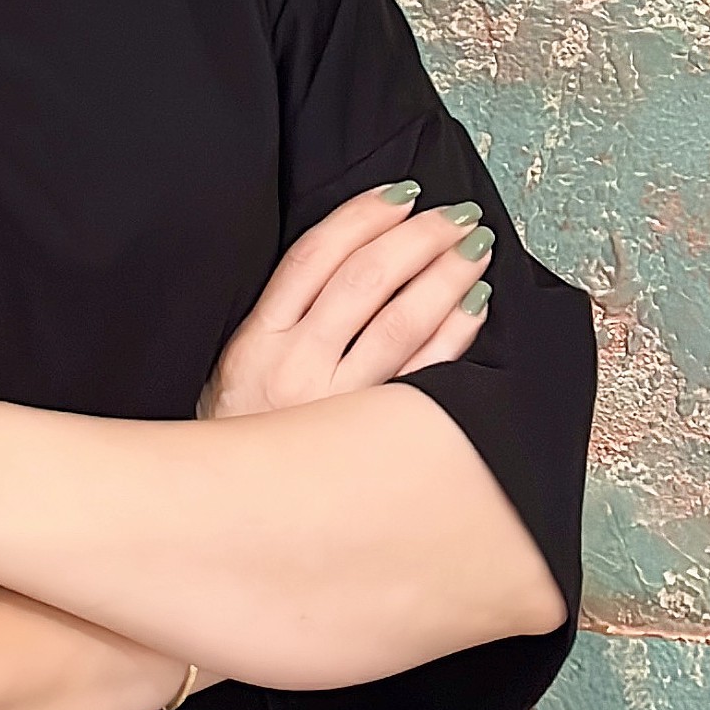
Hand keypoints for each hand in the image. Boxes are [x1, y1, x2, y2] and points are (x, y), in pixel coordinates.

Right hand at [198, 184, 492, 420]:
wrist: (234, 516)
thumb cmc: (244, 432)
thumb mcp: (238, 361)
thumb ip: (284, 312)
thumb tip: (354, 249)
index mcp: (258, 339)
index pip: (314, 256)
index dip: (362, 216)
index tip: (400, 193)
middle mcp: (296, 368)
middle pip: (365, 281)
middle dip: (416, 237)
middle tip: (454, 214)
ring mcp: (338, 408)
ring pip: (401, 323)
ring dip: (444, 276)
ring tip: (473, 248)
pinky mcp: (374, 444)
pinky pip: (428, 378)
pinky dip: (456, 334)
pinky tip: (475, 306)